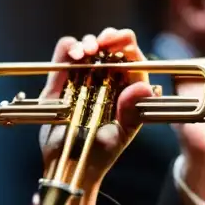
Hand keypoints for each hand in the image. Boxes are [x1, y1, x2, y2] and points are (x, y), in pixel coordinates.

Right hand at [38, 27, 154, 204]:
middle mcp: (107, 79)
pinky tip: (72, 55)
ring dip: (87, 42)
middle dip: (106, 39)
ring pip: (88, 46)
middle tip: (100, 45)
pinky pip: (63, 55)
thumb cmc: (99, 153)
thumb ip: (132, 111)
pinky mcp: (60, 79)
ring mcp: (83, 77)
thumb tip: (144, 86)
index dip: (126, 43)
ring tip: (84, 52)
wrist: (68, 165)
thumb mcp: (121, 134)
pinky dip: (68, 48)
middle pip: (110, 46)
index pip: (132, 57)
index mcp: (127, 88)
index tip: (118, 41)